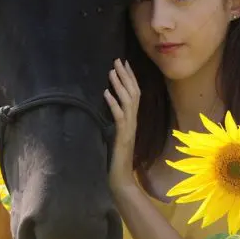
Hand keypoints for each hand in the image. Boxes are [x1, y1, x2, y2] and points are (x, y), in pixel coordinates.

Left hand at [103, 58, 139, 191]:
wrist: (121, 178)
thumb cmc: (116, 159)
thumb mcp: (115, 134)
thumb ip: (116, 121)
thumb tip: (108, 105)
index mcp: (132, 120)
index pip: (134, 94)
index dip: (129, 78)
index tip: (123, 64)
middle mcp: (133, 121)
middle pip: (133, 93)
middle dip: (125, 76)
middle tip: (117, 60)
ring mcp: (129, 129)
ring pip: (128, 101)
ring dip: (119, 85)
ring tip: (111, 71)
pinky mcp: (123, 136)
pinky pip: (119, 117)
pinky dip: (113, 104)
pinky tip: (106, 93)